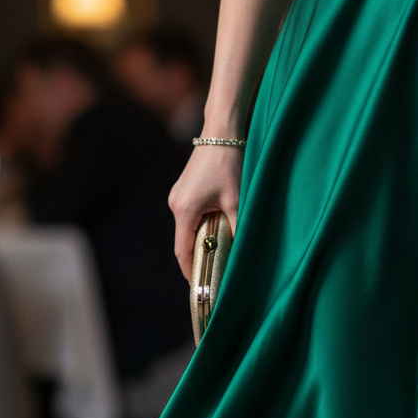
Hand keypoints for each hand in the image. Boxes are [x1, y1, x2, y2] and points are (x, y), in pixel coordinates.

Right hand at [169, 144, 243, 278]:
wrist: (222, 131)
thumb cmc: (230, 163)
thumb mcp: (237, 201)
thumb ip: (238, 229)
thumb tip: (242, 253)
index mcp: (184, 210)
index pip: (182, 251)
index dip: (191, 271)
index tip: (201, 287)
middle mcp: (176, 203)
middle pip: (184, 240)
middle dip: (199, 257)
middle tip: (216, 272)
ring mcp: (179, 195)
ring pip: (188, 227)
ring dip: (202, 240)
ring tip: (220, 252)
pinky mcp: (185, 188)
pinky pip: (191, 215)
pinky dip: (202, 226)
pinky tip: (219, 228)